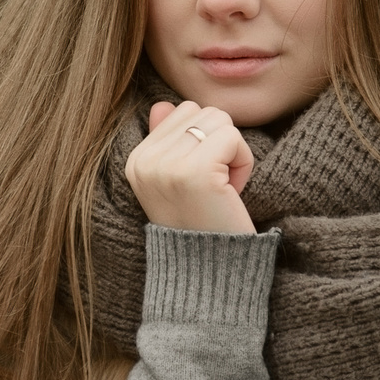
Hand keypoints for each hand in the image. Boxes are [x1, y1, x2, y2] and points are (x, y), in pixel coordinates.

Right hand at [124, 100, 255, 233]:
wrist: (210, 274)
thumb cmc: (202, 226)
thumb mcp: (178, 182)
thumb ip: (168, 141)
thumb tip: (163, 105)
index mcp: (136, 161)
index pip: (182, 111)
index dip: (204, 143)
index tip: (201, 183)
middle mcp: (145, 161)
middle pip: (202, 111)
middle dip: (219, 144)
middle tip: (214, 188)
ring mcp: (167, 166)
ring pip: (219, 119)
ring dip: (233, 153)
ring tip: (220, 190)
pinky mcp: (195, 172)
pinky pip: (233, 137)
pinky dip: (243, 163)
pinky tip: (230, 192)